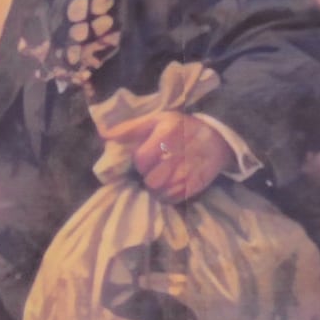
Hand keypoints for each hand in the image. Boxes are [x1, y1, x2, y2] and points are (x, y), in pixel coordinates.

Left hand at [113, 111, 232, 201]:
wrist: (217, 139)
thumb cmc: (181, 128)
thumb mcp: (157, 120)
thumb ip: (129, 128)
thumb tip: (103, 134)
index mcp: (167, 134)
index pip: (141, 160)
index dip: (140, 162)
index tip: (146, 157)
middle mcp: (180, 154)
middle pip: (150, 180)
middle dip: (148, 176)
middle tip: (154, 169)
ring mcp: (189, 172)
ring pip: (160, 192)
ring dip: (156, 187)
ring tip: (162, 176)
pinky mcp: (196, 186)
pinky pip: (172, 199)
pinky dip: (168, 194)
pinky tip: (171, 183)